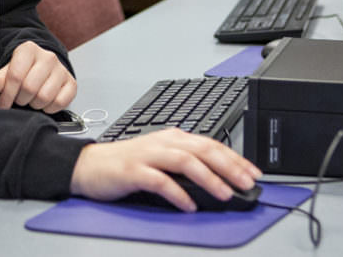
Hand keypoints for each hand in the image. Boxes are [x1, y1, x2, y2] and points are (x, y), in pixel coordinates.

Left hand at [0, 41, 75, 112]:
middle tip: (18, 100)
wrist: (43, 67)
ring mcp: (61, 70)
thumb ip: (0, 78)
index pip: (16, 76)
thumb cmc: (24, 69)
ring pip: (44, 97)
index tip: (2, 104)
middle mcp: (48, 57)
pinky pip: (59, 103)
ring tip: (30, 100)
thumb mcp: (8, 69)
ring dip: (34, 104)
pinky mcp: (71, 83)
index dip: (7, 94)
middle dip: (20, 99)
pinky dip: (49, 108)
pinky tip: (43, 103)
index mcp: (29, 49)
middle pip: (30, 88)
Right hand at [69, 128, 261, 211]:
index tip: (253, 173)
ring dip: (208, 177)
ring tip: (224, 193)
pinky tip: (189, 205)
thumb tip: (219, 179)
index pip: (211, 144)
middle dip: (229, 166)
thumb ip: (186, 163)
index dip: (235, 158)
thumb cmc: (126, 164)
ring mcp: (147, 155)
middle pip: (202, 149)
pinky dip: (177, 193)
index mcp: (172, 137)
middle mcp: (162, 142)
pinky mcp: (133, 171)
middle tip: (247, 183)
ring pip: (185, 161)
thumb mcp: (160, 157)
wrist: (89, 165)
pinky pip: (159, 181)